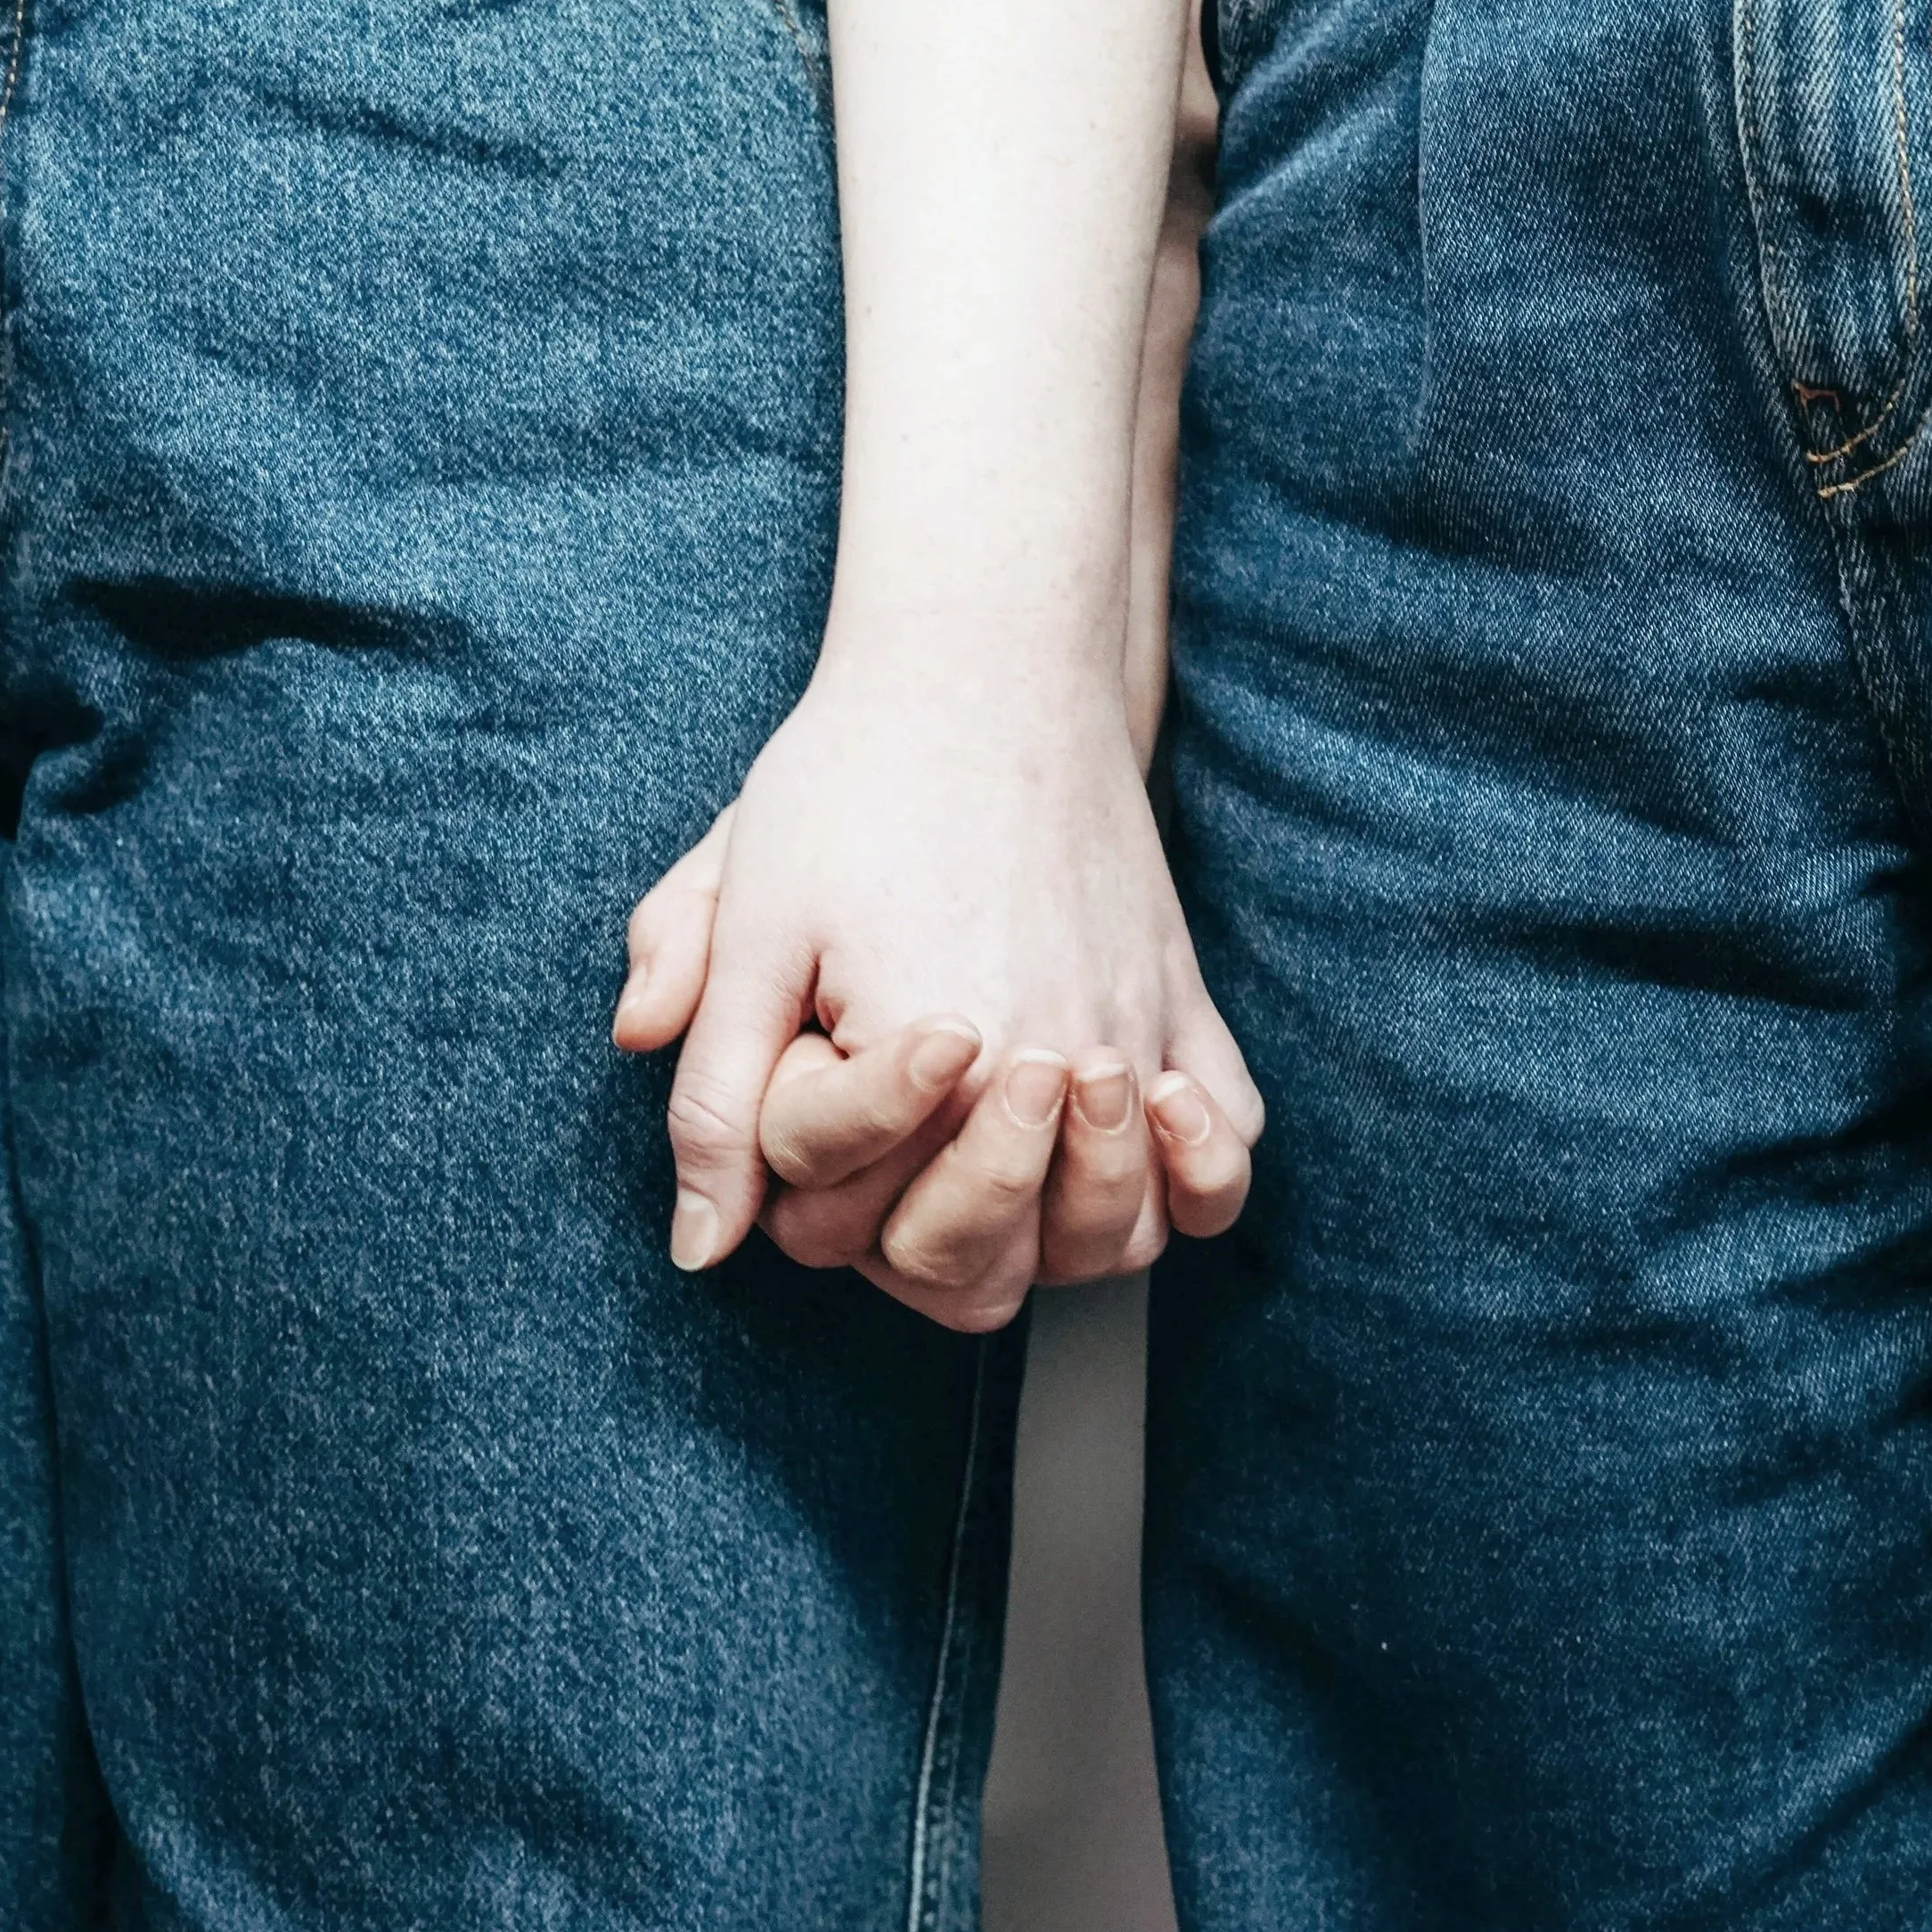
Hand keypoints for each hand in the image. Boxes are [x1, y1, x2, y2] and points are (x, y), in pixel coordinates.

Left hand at [614, 652, 1260, 1331]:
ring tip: (998, 1148)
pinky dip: (1196, 1179)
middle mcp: (1051, 1068)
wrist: (984, 665)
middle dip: (908, 1226)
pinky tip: (1137, 1135)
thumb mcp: (746, 926)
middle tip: (889, 1130)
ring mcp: (1136, 1039)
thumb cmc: (852, 783)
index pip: (846, 1215)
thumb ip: (714, 1097)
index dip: (795, 1166)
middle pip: (985, 1267)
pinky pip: (1230, 1152)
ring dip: (1047, 1232)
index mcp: (927, 1059)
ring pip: (1117, 1239)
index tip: (809, 1058)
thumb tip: (701, 1249)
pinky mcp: (1186, 1001)